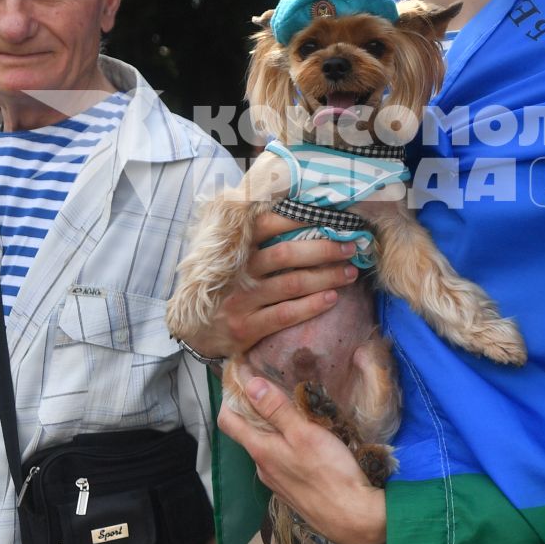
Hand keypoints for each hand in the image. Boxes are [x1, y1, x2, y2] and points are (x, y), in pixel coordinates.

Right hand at [190, 214, 360, 360]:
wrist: (195, 331)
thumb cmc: (223, 287)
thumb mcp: (228, 259)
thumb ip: (252, 240)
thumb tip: (292, 212)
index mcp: (234, 250)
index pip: (266, 225)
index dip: (298, 219)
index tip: (329, 217)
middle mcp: (236, 273)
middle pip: (285, 254)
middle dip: (323, 249)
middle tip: (350, 246)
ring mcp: (240, 301)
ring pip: (290, 284)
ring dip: (326, 277)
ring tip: (350, 272)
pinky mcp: (246, 328)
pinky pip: (285, 314)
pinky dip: (311, 306)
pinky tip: (332, 298)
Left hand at [218, 370, 385, 543]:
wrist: (353, 519)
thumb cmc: (330, 474)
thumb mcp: (304, 434)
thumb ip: (276, 410)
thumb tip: (250, 384)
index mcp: (260, 451)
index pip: (228, 420)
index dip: (229, 396)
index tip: (240, 377)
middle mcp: (262, 468)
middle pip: (248, 433)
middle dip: (254, 409)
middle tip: (271, 385)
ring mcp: (277, 482)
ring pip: (267, 448)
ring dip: (273, 429)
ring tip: (292, 410)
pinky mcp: (293, 491)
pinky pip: (281, 462)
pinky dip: (286, 446)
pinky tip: (306, 442)